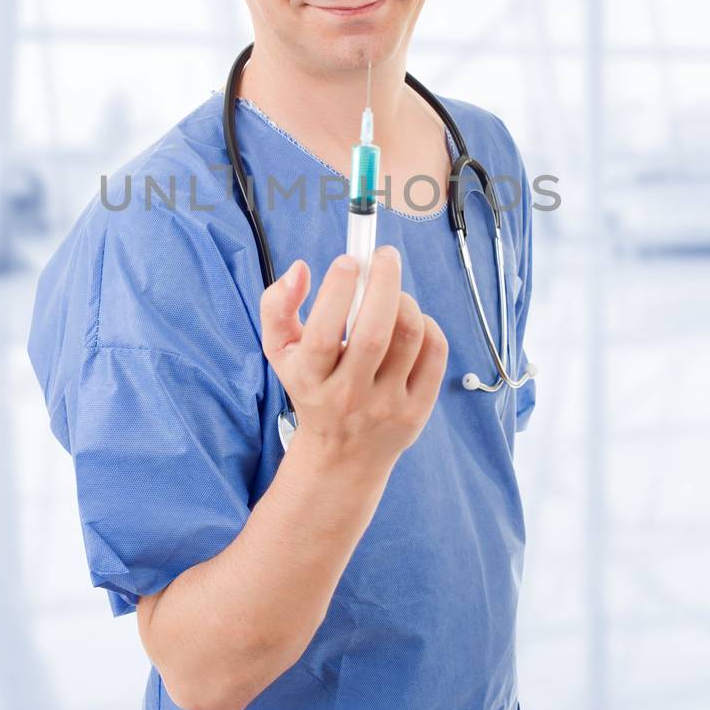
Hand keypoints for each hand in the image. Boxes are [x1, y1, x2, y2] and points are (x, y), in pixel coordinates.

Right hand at [259, 246, 448, 469]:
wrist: (343, 454)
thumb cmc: (312, 387)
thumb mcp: (281, 352)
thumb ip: (276, 306)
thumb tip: (299, 270)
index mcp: (310, 380)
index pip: (324, 334)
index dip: (338, 291)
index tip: (348, 260)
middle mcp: (348, 397)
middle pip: (374, 334)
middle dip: (384, 283)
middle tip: (384, 256)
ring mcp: (387, 406)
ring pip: (408, 336)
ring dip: (404, 300)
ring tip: (392, 292)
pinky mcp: (418, 410)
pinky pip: (433, 353)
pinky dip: (426, 324)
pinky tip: (410, 320)